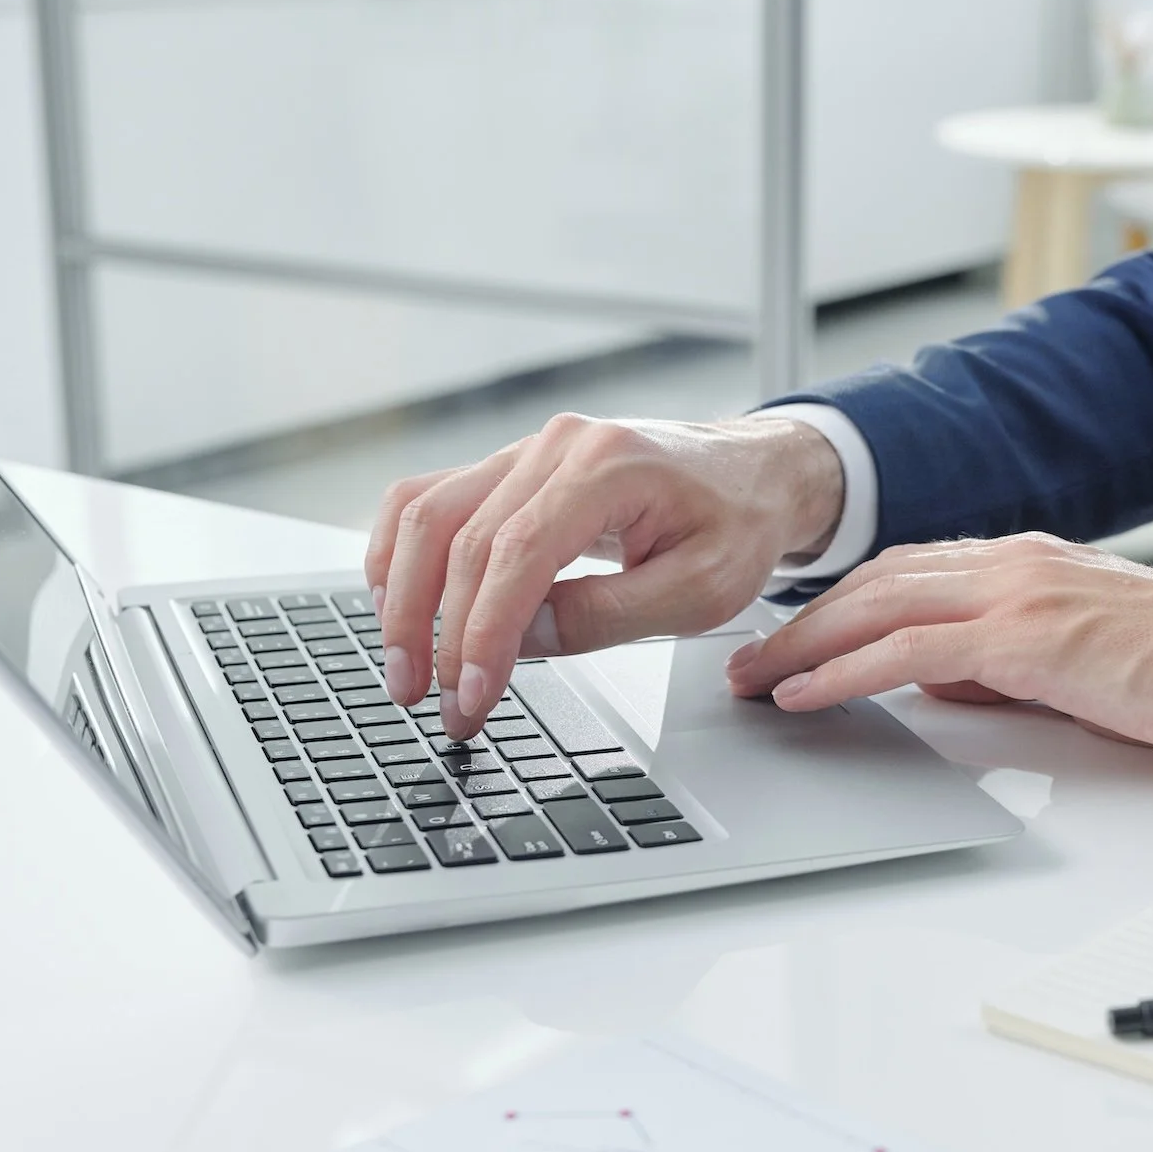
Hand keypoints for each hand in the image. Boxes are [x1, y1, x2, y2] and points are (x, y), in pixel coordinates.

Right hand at [365, 413, 843, 739]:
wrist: (754, 474)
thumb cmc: (737, 525)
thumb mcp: (699, 590)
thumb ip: (607, 614)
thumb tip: (519, 638)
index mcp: (609, 467)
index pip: (516, 553)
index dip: (483, 632)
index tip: (470, 696)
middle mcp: (556, 447)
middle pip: (458, 536)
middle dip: (436, 632)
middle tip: (436, 705)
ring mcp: (527, 452)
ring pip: (427, 512)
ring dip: (403, 595)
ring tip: (405, 668)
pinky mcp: (512, 469)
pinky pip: (431, 499)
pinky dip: (402, 553)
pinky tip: (398, 606)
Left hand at [724, 533, 1152, 762]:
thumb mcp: (1078, 659)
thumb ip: (1002, 662)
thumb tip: (937, 680)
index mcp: (1027, 563)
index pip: (908, 572)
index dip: (839, 602)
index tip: (791, 633)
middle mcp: (1014, 563)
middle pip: (877, 582)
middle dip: (801, 621)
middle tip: (745, 658)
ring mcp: (1020, 593)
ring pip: (881, 607)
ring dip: (805, 643)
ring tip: (754, 679)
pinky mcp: (1029, 638)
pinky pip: (913, 652)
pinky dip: (848, 670)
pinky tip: (808, 692)